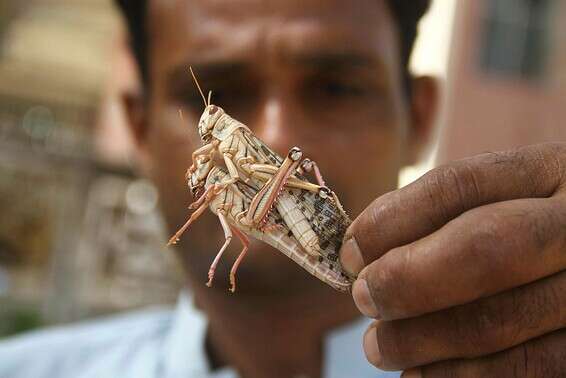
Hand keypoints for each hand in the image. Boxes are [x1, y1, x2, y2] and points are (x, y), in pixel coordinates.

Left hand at [339, 143, 565, 376]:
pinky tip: (420, 374)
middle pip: (483, 249)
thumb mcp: (509, 199)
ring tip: (379, 347)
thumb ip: (443, 214)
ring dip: (419, 340)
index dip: (391, 221)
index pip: (458, 186)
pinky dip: (458, 377)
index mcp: (553, 173)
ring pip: (496, 321)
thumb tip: (361, 254)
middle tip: (364, 299)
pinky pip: (522, 371)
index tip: (350, 253)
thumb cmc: (532, 229)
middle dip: (405, 280)